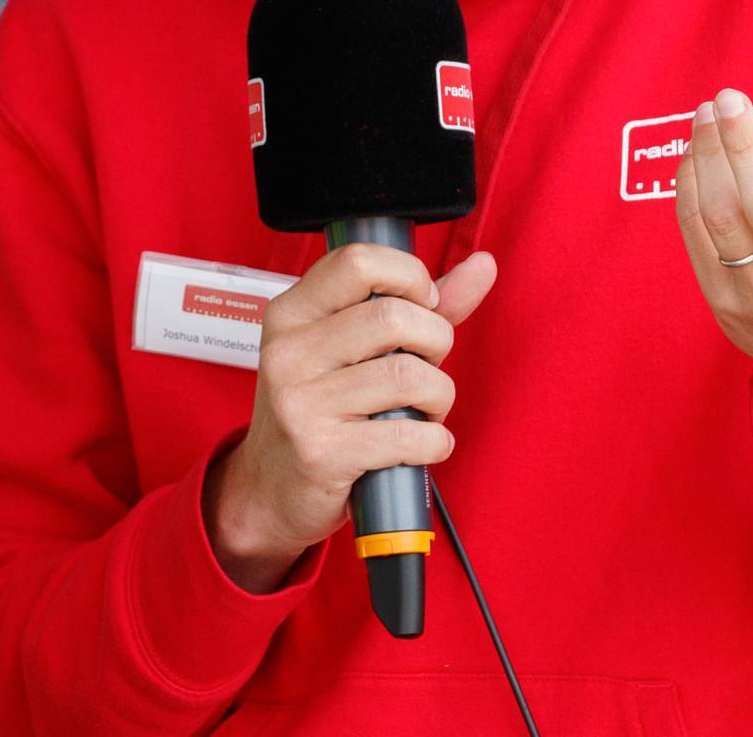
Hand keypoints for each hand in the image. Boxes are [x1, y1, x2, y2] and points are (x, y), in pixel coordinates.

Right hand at [204, 244, 497, 592]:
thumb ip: (416, 306)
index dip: (410, 277)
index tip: (422, 306)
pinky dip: (434, 442)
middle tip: (427, 368)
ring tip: (425, 410)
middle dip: (436, 342)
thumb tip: (483, 265)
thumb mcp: (347, 351)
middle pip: (395, 317)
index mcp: (290, 314)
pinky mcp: (320, 452)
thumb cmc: (319, 411)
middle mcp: (287, 352)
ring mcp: (299, 403)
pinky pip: (409, 435)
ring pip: (409, 376)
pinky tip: (422, 445)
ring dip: (439, 398)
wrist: (269, 490)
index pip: (357, 261)